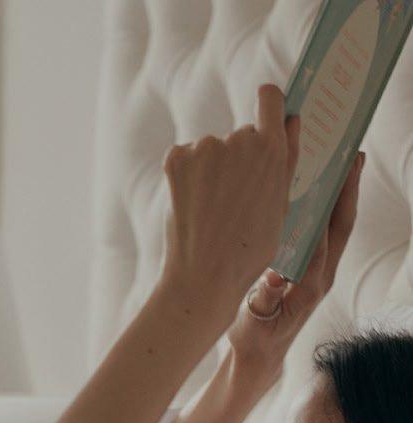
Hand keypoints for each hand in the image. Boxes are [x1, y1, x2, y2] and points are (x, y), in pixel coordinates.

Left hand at [162, 85, 299, 330]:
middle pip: (241, 135)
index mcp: (272, 150)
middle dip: (239, 159)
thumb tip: (291, 118)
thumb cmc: (249, 250)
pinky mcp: (177, 158)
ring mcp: (206, 147)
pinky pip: (184, 158)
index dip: (268, 104)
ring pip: (211, 151)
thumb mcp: (281, 207)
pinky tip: (192, 206)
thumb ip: (287, 160)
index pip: (271, 99)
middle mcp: (240, 139)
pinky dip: (186, 178)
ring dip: (211, 171)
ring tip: (212, 211)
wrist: (204, 276)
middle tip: (234, 201)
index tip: (265, 111)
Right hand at [226, 150, 364, 388]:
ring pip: (338, 227)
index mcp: (309, 287)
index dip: (328, 208)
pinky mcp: (314, 270)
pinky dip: (329, 206)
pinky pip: (327, 233)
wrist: (260, 356)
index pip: (323, 240)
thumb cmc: (253, 338)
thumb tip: (275, 277)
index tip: (330, 177)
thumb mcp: (253, 322)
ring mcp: (321, 273)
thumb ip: (265, 299)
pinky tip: (323, 186)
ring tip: (346, 160)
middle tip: (353, 155)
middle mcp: (321, 277)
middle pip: (341, 227)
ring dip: (344, 194)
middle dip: (348, 191)